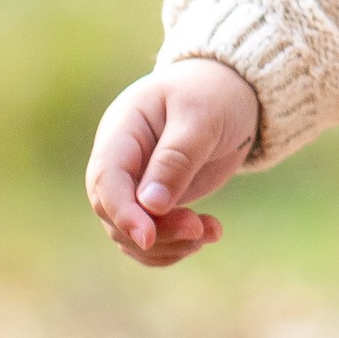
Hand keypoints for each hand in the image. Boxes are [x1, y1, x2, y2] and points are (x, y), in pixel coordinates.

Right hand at [86, 59, 259, 267]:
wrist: (231, 91)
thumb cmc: (214, 95)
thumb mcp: (201, 117)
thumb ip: (176, 158)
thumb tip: (150, 204)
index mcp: (122, 132)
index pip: (106, 180)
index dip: (123, 212)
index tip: (148, 237)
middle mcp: (121, 161)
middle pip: (115, 213)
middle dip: (155, 231)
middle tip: (200, 229)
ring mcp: (136, 184)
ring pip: (131, 233)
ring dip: (169, 243)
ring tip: (211, 232)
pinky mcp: (156, 202)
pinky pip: (151, 238)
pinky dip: (176, 246)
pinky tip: (210, 233)